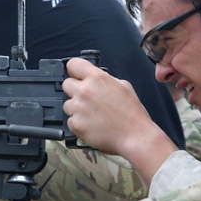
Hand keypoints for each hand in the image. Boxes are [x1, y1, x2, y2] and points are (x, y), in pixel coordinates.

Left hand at [62, 58, 178, 184]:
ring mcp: (78, 108)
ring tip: (93, 115)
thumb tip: (95, 80)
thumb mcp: (123, 86)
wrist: (135, 136)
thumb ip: (105, 80)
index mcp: (97, 78)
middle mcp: (84, 91)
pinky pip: (70, 121)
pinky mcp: (75, 124)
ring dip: (76, 109)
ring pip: (67, 104)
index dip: (75, 71)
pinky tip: (92, 126)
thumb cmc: (132, 113)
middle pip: (66, 84)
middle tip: (88, 99)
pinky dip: (79, 124)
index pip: (73, 64)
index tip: (78, 76)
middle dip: (75, 90)